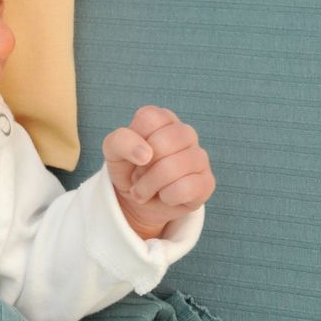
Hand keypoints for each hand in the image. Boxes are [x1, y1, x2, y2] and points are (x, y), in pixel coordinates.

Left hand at [102, 106, 214, 238]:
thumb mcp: (113, 151)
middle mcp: (185, 133)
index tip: (133, 153)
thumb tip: (146, 154)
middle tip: (138, 175)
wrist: (138, 201)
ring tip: (145, 190)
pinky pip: (186, 188)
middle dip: (142, 166)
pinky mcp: (207, 182)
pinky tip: (165, 196)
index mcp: (163, 119)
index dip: (134, 140)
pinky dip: (167, 197)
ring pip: (175, 166)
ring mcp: (199, 157)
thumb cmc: (128, 168)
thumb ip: (121, 141)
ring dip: (150, 185)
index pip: (149, 118)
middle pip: (164, 141)